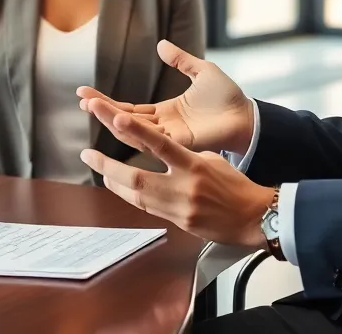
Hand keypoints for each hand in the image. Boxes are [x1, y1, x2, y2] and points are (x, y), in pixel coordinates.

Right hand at [77, 40, 253, 153]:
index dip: (107, 102)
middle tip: (80, 98)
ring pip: (131, 129)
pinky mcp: (177, 144)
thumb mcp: (201, 71)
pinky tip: (116, 118)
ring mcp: (168, 138)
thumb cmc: (228, 98)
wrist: (248, 117)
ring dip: (110, 117)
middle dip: (101, 109)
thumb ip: (181, 59)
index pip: (129, 108)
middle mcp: (162, 127)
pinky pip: (149, 139)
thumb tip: (160, 44)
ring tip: (90, 105)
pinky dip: (131, 129)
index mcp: (165, 112)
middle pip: (124, 120)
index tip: (84, 93)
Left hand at [79, 106, 272, 249]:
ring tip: (99, 170)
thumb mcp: (212, 160)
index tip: (115, 118)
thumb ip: (184, 155)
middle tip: (88, 155)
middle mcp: (184, 187)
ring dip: (114, 183)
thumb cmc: (235, 185)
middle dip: (107, 166)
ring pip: (136, 196)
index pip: (160, 144)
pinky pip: (148, 209)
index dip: (136, 131)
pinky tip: (121, 188)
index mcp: (194, 165)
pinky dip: (132, 197)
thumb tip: (160, 150)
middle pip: (136, 177)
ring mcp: (179, 208)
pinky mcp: (179, 223)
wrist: (253, 217)